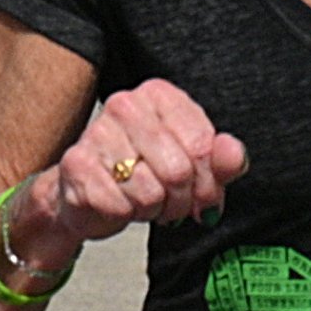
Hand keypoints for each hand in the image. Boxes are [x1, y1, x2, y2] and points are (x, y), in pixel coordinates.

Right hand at [30, 79, 243, 254]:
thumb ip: (222, 160)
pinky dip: (125, 214)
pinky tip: (120, 203)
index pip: (202, 145)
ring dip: (153, 209)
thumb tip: (233, 153)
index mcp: (160, 95)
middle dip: (181, 200)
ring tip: (145, 201)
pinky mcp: (77, 165)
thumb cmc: (146, 173)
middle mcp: (126, 105)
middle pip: (178, 171)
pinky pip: (120, 206)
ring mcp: (97, 132)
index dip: (209, 183)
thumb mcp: (195, 166)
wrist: (91, 193)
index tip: (202, 193)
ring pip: (150, 192)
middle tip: (173, 203)